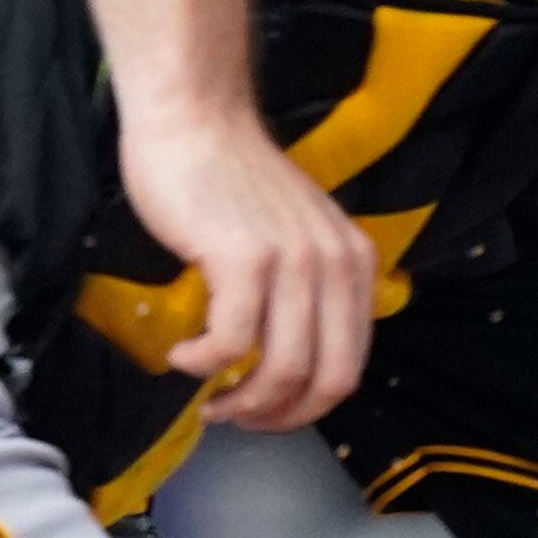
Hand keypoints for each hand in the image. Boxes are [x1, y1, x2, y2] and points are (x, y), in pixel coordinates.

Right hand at [118, 112, 380, 431]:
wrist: (195, 120)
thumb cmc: (230, 181)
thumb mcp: (296, 238)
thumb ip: (308, 290)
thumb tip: (289, 364)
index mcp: (355, 263)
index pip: (351, 366)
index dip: (305, 406)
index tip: (263, 410)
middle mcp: (336, 264)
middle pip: (328, 380)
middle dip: (280, 417)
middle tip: (235, 417)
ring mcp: (294, 263)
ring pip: (282, 371)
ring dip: (240, 401)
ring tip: (208, 398)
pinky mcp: (245, 260)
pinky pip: (230, 344)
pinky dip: (202, 364)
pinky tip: (182, 354)